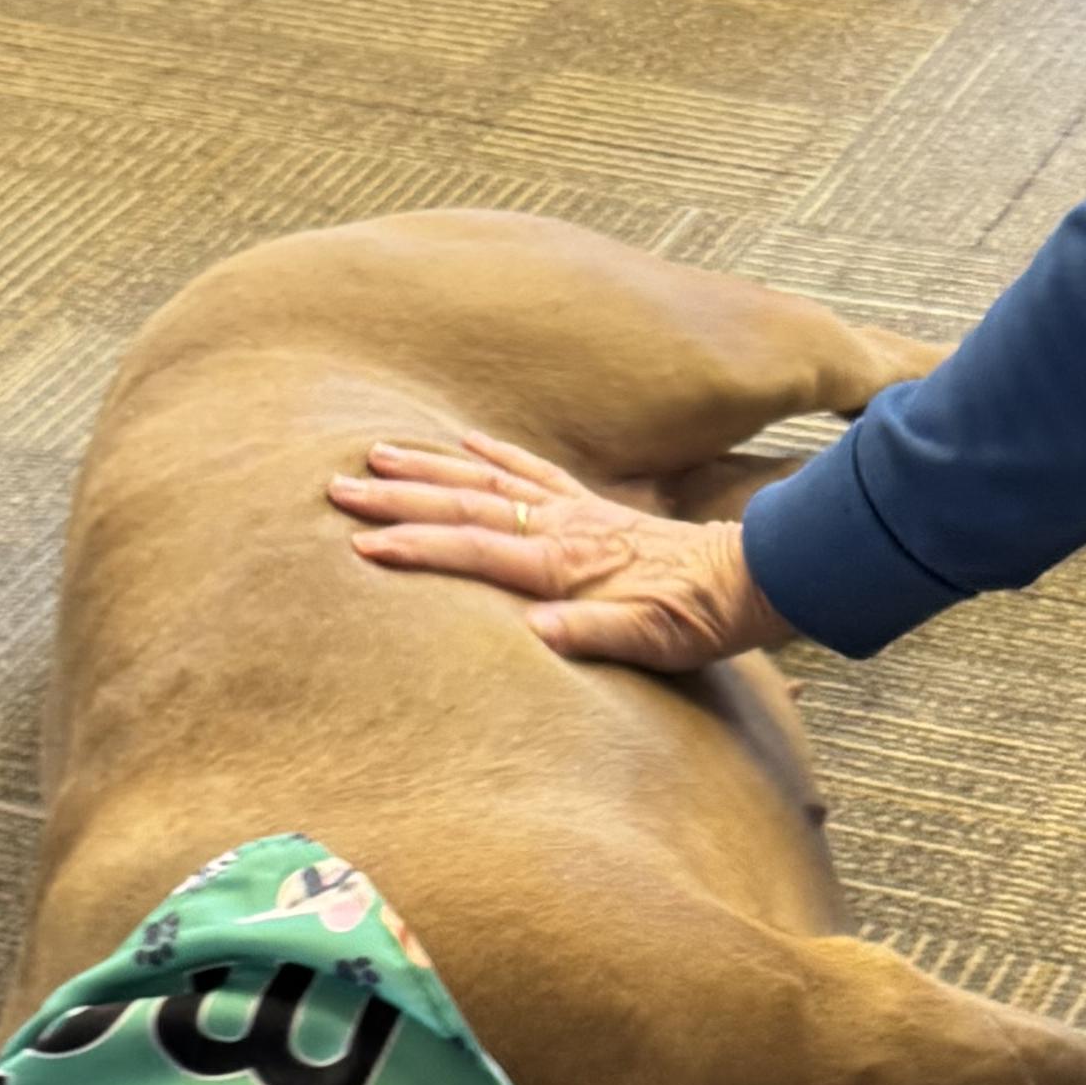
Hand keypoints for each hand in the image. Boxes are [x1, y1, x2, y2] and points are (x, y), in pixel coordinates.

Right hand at [326, 427, 784, 673]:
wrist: (749, 579)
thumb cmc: (697, 619)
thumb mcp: (650, 642)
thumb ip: (592, 635)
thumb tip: (534, 633)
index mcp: (562, 566)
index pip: (473, 552)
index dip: (415, 548)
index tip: (362, 544)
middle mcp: (559, 528)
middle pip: (463, 507)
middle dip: (397, 498)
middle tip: (336, 488)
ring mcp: (573, 512)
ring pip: (486, 480)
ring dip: (429, 468)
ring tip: (375, 455)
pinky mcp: (591, 507)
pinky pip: (532, 471)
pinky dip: (494, 454)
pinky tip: (464, 442)